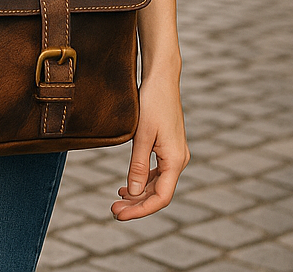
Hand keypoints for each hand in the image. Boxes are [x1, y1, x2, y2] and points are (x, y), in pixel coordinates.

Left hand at [111, 76, 188, 220]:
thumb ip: (138, 166)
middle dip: (137, 205)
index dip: (140, 210)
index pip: (160, 198)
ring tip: (118, 199)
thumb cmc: (152, 102)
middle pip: (159, 193)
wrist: (161, 79)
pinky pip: (158, 172)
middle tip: (113, 210)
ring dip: (139, 194)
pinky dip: (143, 181)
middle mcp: (179, 160)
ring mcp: (175, 154)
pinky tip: (129, 185)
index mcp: (175, 160)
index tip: (120, 214)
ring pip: (158, 184)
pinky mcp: (169, 147)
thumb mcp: (142, 135)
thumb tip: (134, 193)